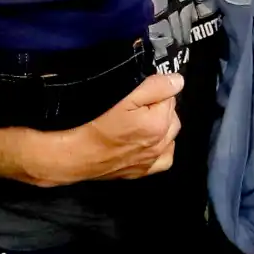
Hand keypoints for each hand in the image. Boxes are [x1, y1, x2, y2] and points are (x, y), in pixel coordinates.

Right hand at [3, 73, 182, 187]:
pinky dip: (161, 147)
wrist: (75, 153)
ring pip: (170, 134)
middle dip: (160, 105)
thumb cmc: (97, 120)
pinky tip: (148, 140)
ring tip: (141, 119)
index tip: (139, 90)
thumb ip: (156, 86)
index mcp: (159, 123)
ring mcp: (152, 160)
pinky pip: (164, 158)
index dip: (155, 88)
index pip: (170, 94)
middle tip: (137, 103)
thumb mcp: (125, 95)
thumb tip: (179, 81)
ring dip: (162, 125)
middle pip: (171, 113)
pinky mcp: (142, 172)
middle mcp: (161, 144)